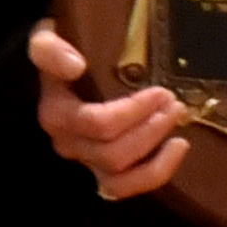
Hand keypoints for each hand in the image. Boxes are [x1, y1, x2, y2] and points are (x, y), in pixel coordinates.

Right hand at [29, 22, 189, 197]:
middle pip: (112, 153)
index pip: (97, 124)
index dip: (134, 113)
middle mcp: (68, 144)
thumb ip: (50, 49)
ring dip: (156, 157)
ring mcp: (85, 161)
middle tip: (174, 103)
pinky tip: (178, 147)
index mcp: (56, 114)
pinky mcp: (102, 171)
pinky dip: (156, 174)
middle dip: (150, 130)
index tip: (161, 91)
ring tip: (179, 127)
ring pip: (119, 177)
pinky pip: (126, 188)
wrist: (61, 66)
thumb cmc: (60, 51)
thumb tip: (75, 64)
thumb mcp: (47, 39)